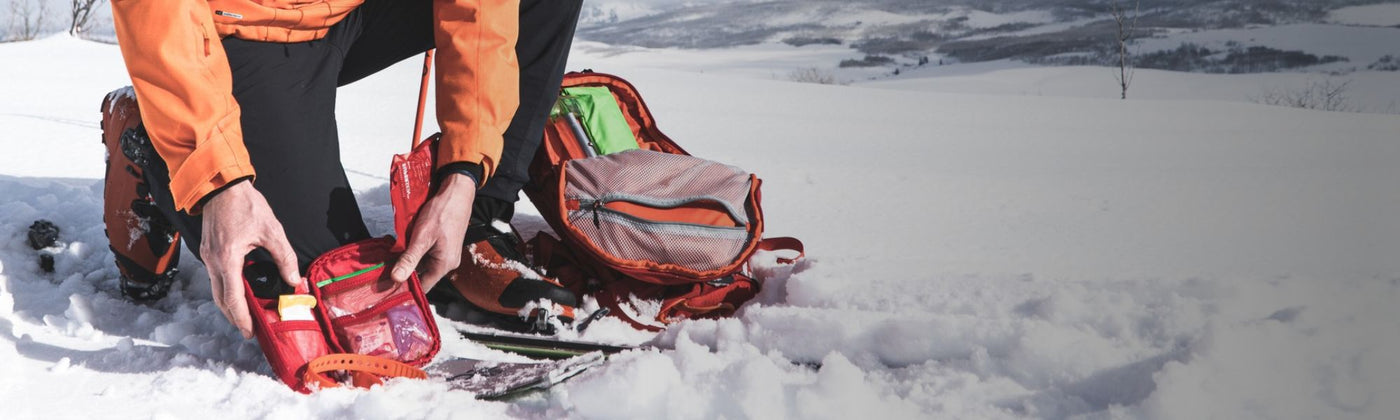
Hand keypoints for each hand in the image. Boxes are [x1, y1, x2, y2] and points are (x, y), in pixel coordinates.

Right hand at [200, 180, 302, 338]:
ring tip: (246, 315)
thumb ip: (284, 257)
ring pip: (216, 289)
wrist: (221, 185)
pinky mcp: (208, 251)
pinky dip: (227, 290)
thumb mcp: (272, 231)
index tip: (250, 332)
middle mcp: (213, 261)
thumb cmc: (245, 205)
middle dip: (235, 317)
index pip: (233, 298)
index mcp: (227, 259)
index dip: (242, 318)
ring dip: (230, 304)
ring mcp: (208, 256)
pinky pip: (216, 277)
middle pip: (221, 299)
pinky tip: (240, 292)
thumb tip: (294, 280)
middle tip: (249, 330)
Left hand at [391, 173, 475, 290]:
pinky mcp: (443, 246)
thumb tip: (397, 278)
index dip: (405, 287)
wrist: (457, 194)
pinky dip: (415, 251)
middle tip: (386, 265)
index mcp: (444, 265)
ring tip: (395, 251)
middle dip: (404, 270)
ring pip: (423, 264)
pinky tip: (406, 243)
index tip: (388, 284)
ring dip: (409, 258)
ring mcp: (446, 254)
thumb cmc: (444, 212)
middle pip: (422, 275)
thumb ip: (409, 259)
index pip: (423, 287)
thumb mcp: (422, 237)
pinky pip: (427, 254)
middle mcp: (447, 263)